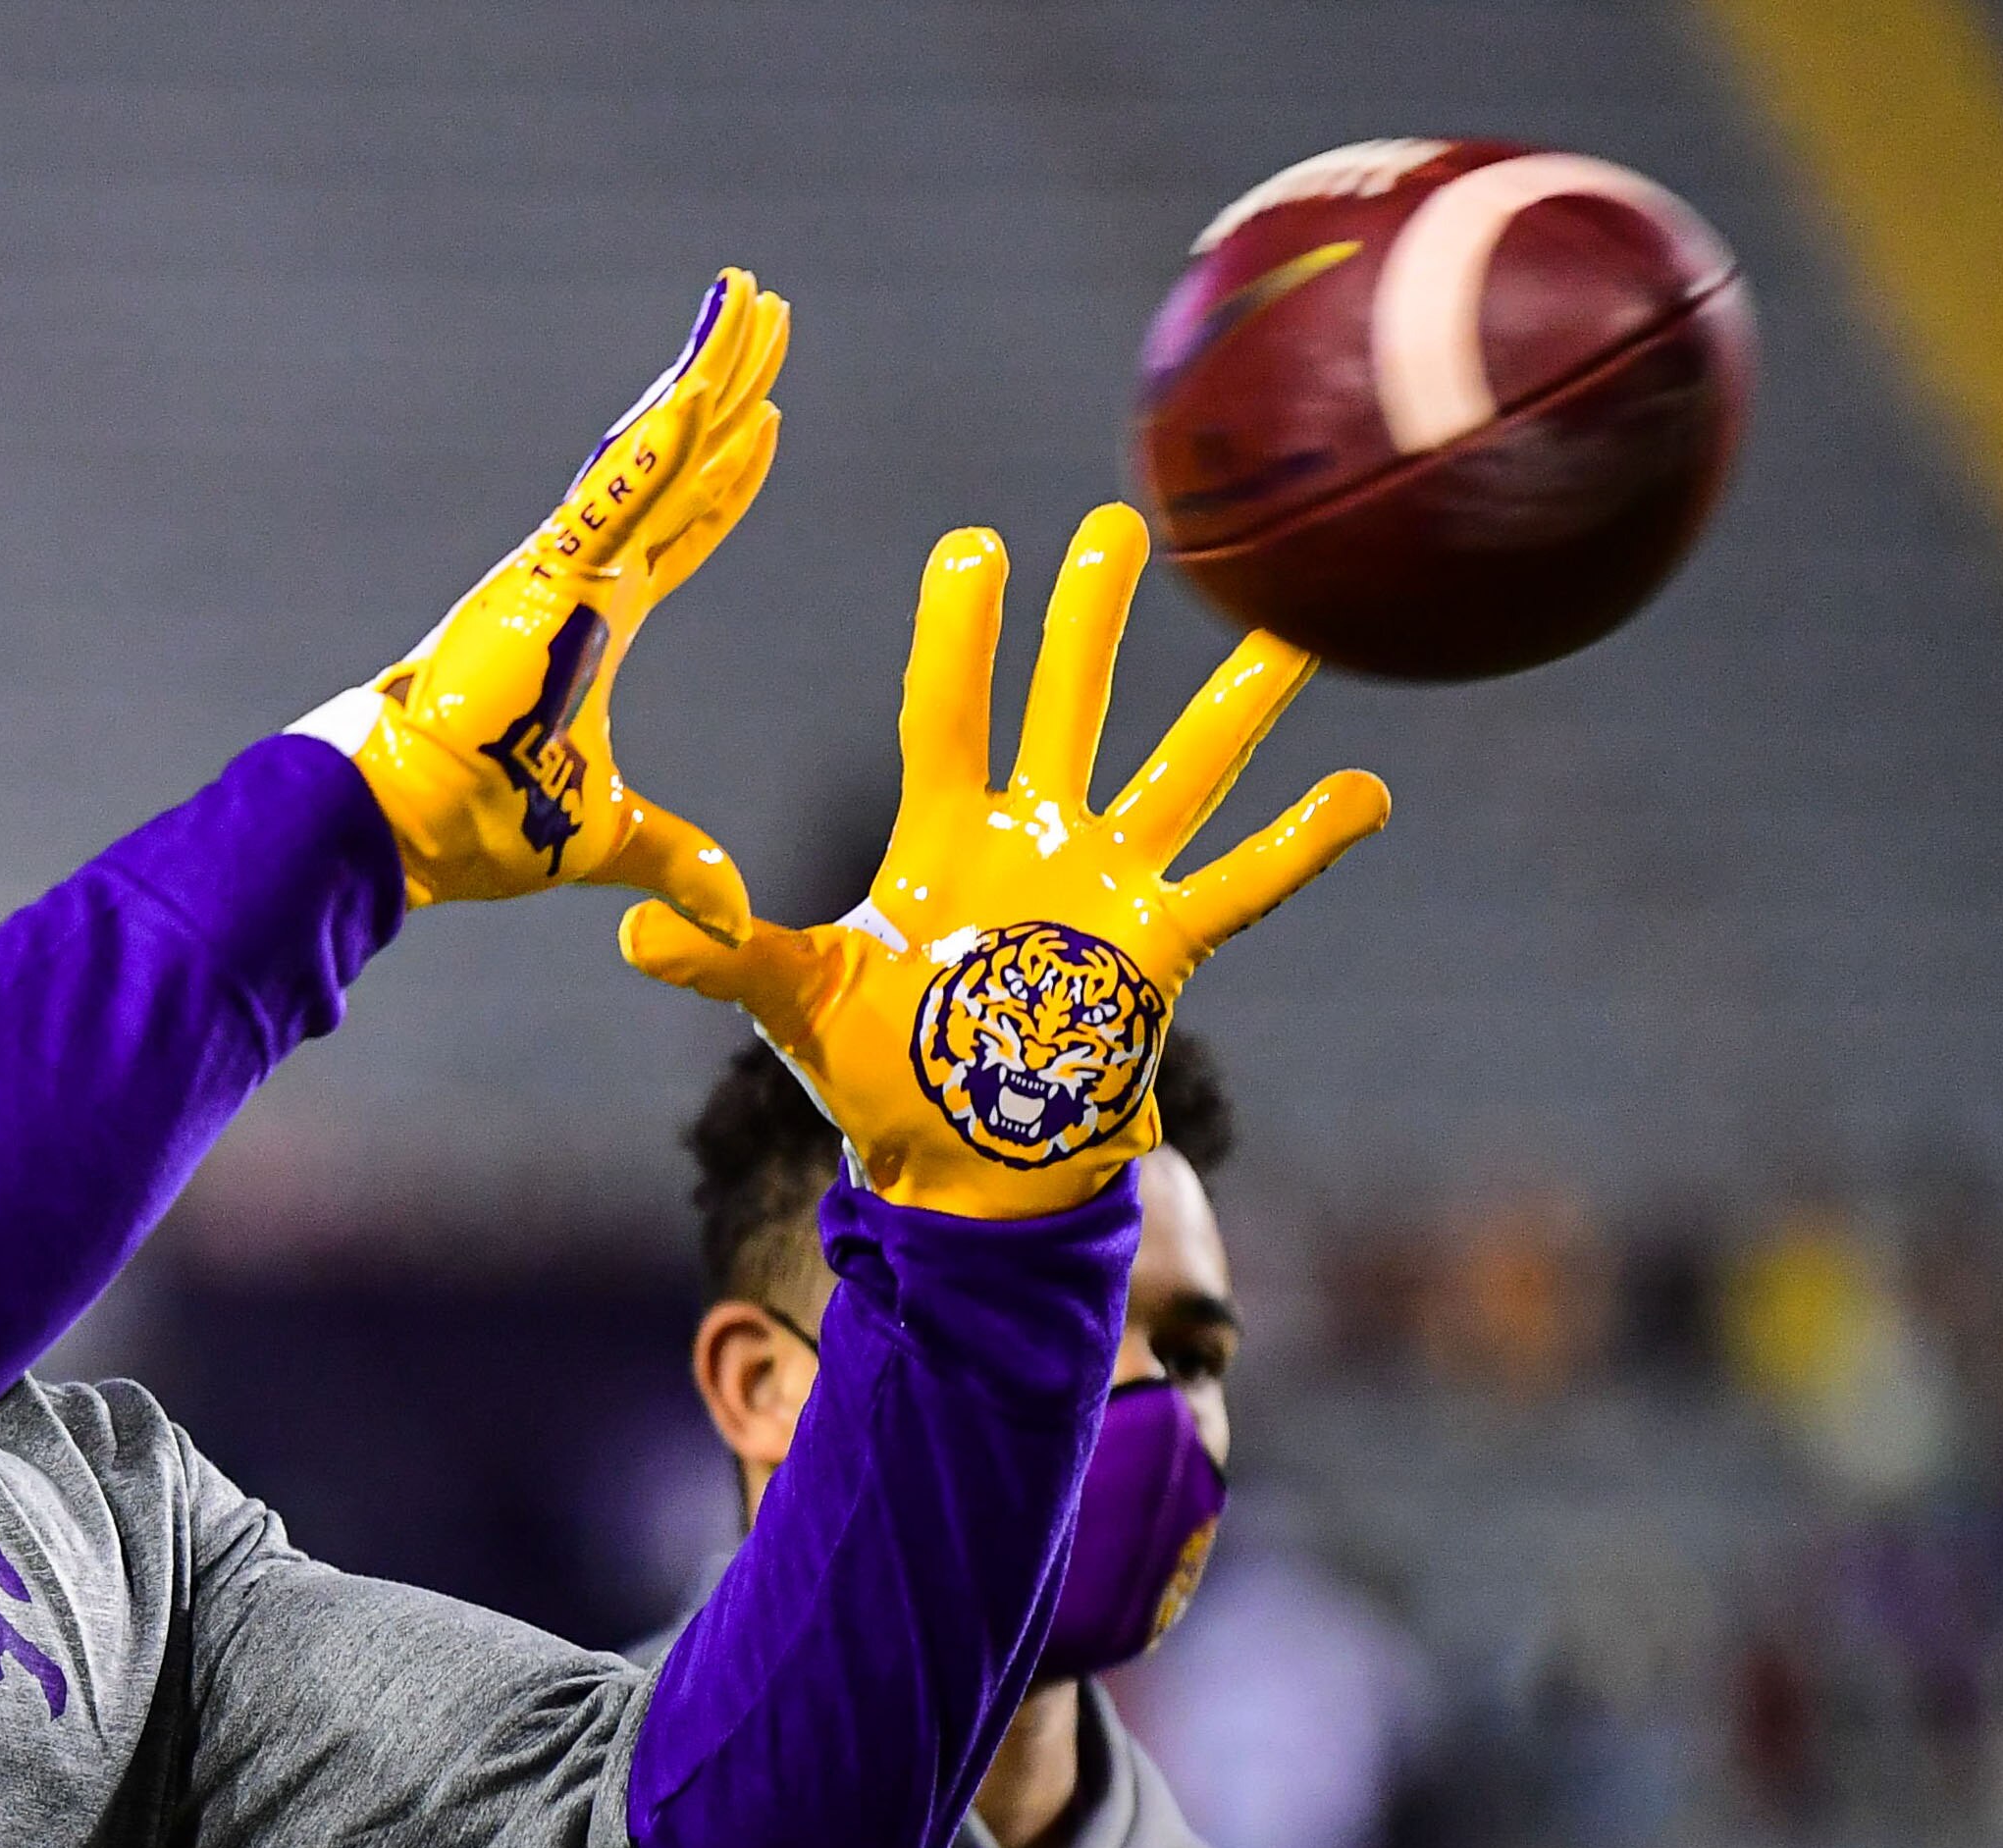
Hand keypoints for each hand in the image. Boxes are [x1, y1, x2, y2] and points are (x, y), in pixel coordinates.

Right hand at [321, 268, 788, 940]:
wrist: (400, 826)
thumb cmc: (478, 827)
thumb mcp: (607, 839)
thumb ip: (676, 859)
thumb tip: (731, 910)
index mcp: (593, 623)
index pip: (677, 534)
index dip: (724, 483)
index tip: (767, 423)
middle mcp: (579, 576)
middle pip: (676, 463)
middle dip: (725, 387)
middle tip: (768, 314)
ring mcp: (561, 566)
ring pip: (655, 450)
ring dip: (709, 375)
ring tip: (753, 302)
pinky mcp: (544, 577)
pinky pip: (619, 493)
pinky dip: (666, 441)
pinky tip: (711, 384)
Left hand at [621, 504, 1387, 1217]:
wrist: (960, 1167)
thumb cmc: (879, 1077)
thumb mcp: (795, 1006)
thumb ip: (727, 957)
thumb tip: (635, 930)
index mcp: (944, 835)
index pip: (948, 713)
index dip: (959, 635)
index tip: (973, 545)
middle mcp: (1035, 837)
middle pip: (1066, 707)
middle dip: (1089, 622)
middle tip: (1115, 525)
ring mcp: (1107, 884)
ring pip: (1179, 771)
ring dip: (1232, 705)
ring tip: (1291, 626)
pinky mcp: (1165, 948)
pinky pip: (1246, 882)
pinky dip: (1306, 840)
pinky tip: (1367, 790)